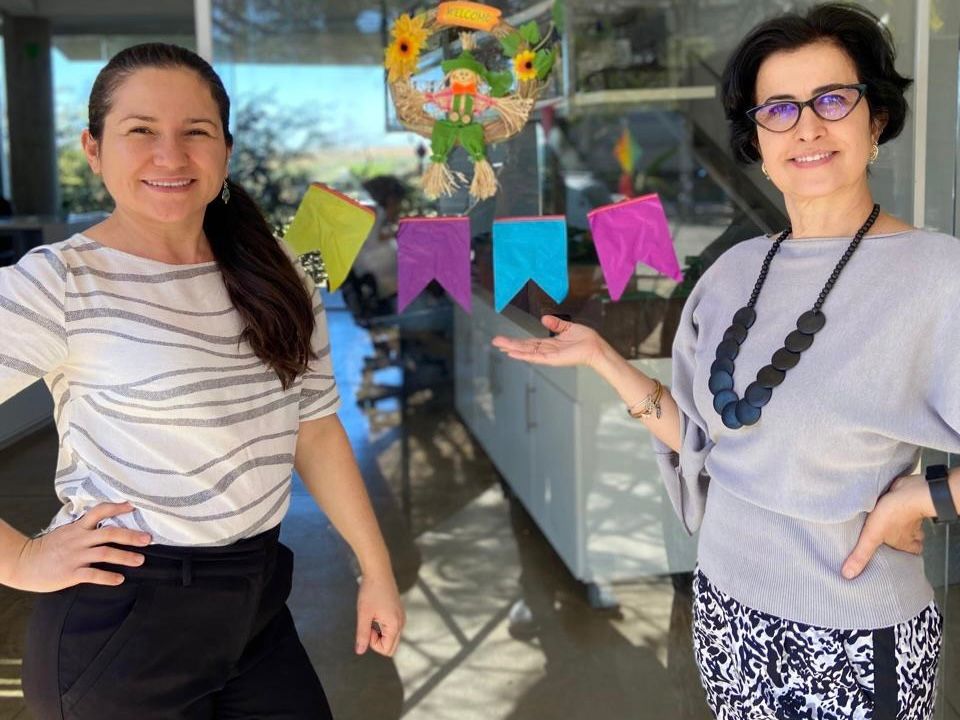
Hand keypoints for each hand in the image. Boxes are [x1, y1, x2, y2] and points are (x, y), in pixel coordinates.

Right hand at [7, 502, 150, 592]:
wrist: (22, 563)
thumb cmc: (46, 549)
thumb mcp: (66, 533)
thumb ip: (84, 530)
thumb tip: (107, 526)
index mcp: (77, 528)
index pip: (99, 512)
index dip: (116, 508)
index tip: (133, 507)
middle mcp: (79, 540)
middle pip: (109, 533)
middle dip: (130, 536)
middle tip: (148, 539)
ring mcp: (75, 556)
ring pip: (105, 553)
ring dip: (125, 557)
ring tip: (141, 560)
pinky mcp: (70, 573)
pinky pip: (92, 574)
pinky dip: (108, 577)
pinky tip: (120, 579)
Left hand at [355, 571, 404, 656]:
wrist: (378, 571)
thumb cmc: (370, 591)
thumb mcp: (364, 614)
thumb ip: (362, 635)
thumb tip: (360, 651)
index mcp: (395, 625)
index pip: (386, 650)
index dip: (372, 643)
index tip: (367, 626)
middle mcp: (401, 623)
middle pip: (390, 646)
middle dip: (377, 641)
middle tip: (369, 623)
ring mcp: (401, 617)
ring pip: (391, 637)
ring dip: (379, 633)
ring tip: (372, 616)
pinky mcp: (398, 612)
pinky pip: (391, 628)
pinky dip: (382, 626)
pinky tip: (376, 613)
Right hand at [492, 315, 605, 368]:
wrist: (595, 346)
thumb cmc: (585, 339)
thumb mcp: (568, 327)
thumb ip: (556, 323)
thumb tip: (543, 318)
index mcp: (550, 344)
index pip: (529, 343)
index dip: (517, 342)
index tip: (505, 340)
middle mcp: (547, 351)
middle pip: (524, 347)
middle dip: (509, 344)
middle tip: (495, 342)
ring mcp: (548, 356)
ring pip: (526, 351)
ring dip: (512, 348)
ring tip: (499, 346)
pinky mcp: (551, 359)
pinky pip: (534, 357)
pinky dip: (523, 355)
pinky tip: (512, 353)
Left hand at [842, 475, 929, 579]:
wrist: (907, 491)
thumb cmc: (892, 516)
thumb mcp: (872, 537)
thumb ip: (861, 555)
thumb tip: (848, 575)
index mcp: (906, 544)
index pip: (909, 556)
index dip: (902, 558)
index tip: (891, 560)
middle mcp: (910, 533)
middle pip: (907, 541)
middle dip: (896, 542)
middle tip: (882, 542)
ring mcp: (909, 517)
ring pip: (905, 525)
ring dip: (895, 525)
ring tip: (879, 526)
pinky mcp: (903, 503)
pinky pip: (899, 509)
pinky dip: (893, 510)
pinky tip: (881, 508)